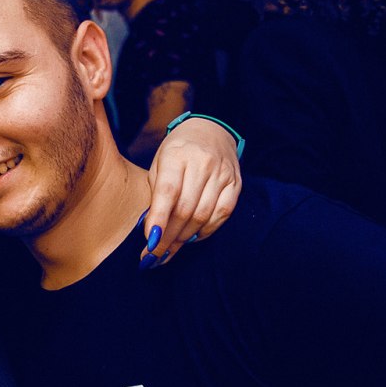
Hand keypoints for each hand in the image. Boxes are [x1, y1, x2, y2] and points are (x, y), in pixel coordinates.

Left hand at [142, 117, 241, 265]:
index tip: (149, 242)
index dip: (159, 219)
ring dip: (184, 238)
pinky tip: (191, 238)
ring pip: (203, 215)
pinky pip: (222, 214)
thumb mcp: (158, 164)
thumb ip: (155, 194)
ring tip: (169, 250)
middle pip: (186, 209)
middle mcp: (202, 163)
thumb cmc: (177, 152)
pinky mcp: (236, 184)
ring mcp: (222, 174)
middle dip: (168, 237)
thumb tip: (150, 232)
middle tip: (154, 255)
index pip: (168, 192)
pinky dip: (205, 231)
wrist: (210, 131)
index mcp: (177, 155)